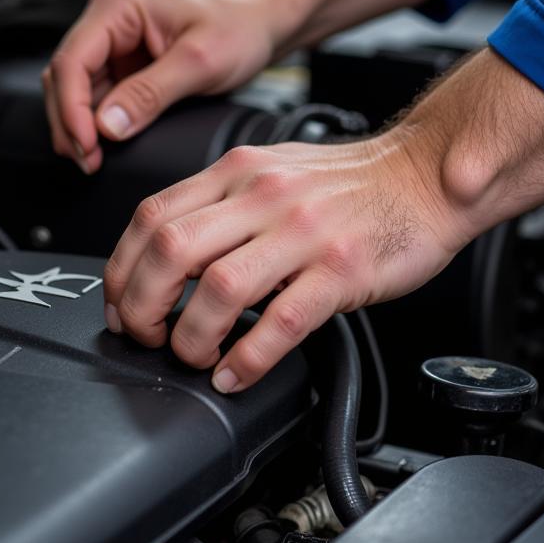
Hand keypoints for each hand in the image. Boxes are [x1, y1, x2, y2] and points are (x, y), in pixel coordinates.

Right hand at [42, 0, 293, 173]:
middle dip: (71, 122)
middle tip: (88, 161)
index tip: (86, 146)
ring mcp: (115, 37)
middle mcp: (109, 15)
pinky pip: (97, 91)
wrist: (264, 15)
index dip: (71, 109)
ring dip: (80, 124)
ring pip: (76, 87)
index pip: (72, 61)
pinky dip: (96, 119)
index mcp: (118, 4)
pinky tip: (105, 143)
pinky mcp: (124, 56)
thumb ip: (149, 95)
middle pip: (65, 75)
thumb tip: (106, 127)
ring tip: (93, 159)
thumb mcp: (199, 62)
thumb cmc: (241, 23)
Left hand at [102, 133, 469, 392]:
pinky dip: (247, 357)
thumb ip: (219, 202)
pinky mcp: (341, 270)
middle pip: (171, 251)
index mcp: (237, 172)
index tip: (119, 302)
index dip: (121, 268)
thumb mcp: (270, 169)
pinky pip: (281, 321)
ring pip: (220, 289)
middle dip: (141, 305)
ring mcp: (303, 232)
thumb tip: (164, 249)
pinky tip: (234, 373)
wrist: (424, 175)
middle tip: (144, 335)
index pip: (151, 216)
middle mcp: (262, 195)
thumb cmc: (348, 182)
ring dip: (190, 337)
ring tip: (191, 357)